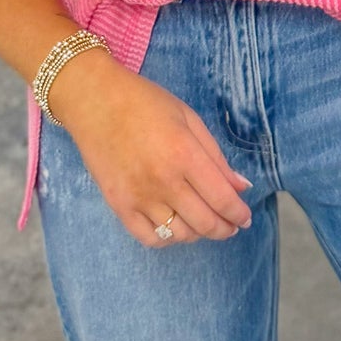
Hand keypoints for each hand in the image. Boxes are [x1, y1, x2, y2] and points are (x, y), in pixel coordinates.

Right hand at [50, 50, 253, 247]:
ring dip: (198, 234)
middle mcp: (163, 181)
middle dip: (224, 229)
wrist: (95, 101)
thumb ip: (216, 157)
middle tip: (231, 226)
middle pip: (204, 223)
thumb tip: (241, 187)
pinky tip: (175, 227)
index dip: (238, 214)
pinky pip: (149, 238)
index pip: (222, 199)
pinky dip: (167, 239)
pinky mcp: (118, 205)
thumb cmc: (146, 102)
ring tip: (203, 222)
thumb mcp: (189, 119)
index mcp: (184, 154)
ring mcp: (139, 196)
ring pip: (179, 235)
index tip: (245, 218)